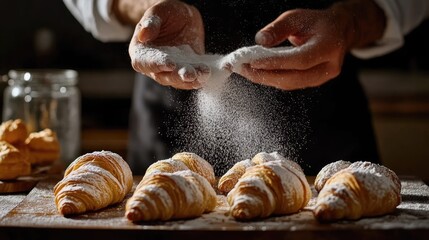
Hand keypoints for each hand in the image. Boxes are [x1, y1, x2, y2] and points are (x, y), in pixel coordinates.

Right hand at [128, 0, 206, 88]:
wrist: (180, 17)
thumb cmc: (164, 13)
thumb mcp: (157, 13)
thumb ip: (151, 23)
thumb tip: (143, 35)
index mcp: (140, 53)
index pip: (144, 62)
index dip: (156, 64)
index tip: (170, 64)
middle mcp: (154, 66)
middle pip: (163, 76)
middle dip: (177, 76)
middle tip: (190, 74)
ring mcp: (171, 71)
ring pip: (179, 80)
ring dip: (191, 80)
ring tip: (203, 74)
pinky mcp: (186, 71)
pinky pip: (191, 78)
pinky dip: (200, 77)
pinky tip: (207, 73)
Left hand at [237, 0, 384, 89]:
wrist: (338, 32)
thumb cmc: (316, 23)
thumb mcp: (297, 17)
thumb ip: (278, 28)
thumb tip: (260, 40)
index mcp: (329, 46)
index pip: (300, 59)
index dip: (276, 63)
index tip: (254, 62)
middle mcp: (329, 66)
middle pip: (295, 77)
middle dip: (266, 75)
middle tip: (244, 69)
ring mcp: (323, 77)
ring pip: (291, 83)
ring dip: (267, 79)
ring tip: (247, 71)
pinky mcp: (314, 82)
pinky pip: (291, 84)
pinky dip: (273, 79)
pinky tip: (259, 73)